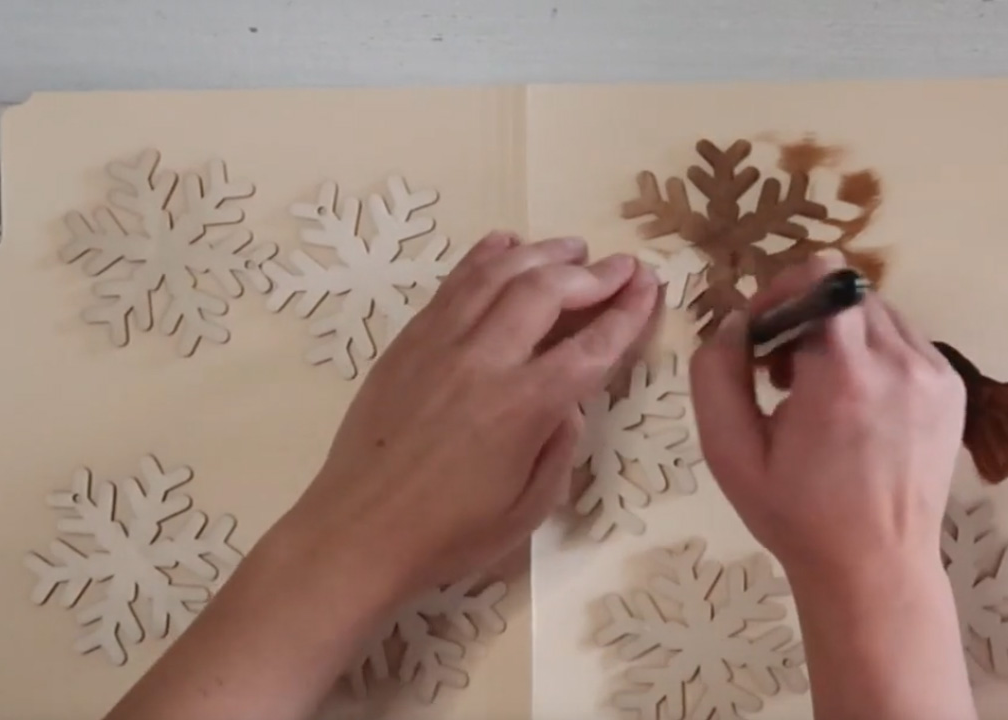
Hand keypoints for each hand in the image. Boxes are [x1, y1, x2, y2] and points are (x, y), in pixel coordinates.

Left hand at [286, 232, 660, 596]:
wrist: (358, 531)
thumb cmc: (449, 534)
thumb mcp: (528, 510)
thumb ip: (560, 448)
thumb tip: (570, 401)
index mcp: (522, 408)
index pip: (591, 346)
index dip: (627, 312)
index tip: (649, 286)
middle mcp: (484, 361)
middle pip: (546, 290)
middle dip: (592, 272)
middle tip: (621, 266)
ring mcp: (440, 343)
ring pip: (498, 273)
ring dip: (542, 253)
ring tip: (572, 248)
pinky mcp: (408, 340)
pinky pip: (454, 283)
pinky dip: (485, 257)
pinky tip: (507, 245)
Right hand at [690, 252, 975, 719]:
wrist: (873, 567)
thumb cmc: (795, 515)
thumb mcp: (729, 452)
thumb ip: (716, 374)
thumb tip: (735, 321)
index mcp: (841, 373)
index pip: (821, 275)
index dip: (781, 293)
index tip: (762, 337)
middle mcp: (898, 361)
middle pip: (847, 290)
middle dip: (807, 316)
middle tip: (784, 373)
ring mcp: (934, 374)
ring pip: (878, 313)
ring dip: (842, 335)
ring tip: (822, 392)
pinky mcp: (951, 388)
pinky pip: (905, 342)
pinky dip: (875, 357)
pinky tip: (858, 407)